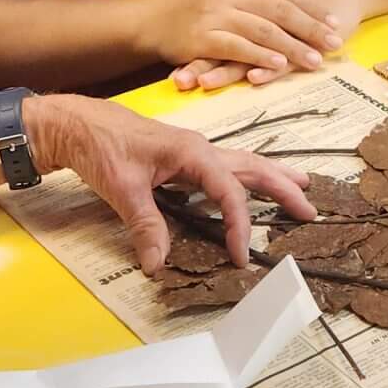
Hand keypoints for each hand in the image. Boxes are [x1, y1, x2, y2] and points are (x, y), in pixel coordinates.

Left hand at [18, 94, 316, 275]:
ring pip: (242, 163)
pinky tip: (248, 189)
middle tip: (309, 208)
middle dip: (282, 187)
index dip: (239, 225)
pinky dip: (244, 179)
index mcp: (192, 152)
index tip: (240, 256)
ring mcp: (192, 151)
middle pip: (252, 167)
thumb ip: (145, 226)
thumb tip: (159, 264)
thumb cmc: (101, 145)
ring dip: (271, 176)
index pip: (229, 191)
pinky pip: (224, 169)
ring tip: (298, 187)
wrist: (77, 122)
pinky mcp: (181, 157)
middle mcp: (200, 148)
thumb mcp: (122, 187)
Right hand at [146, 0, 343, 91]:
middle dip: (310, 27)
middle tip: (334, 42)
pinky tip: (279, 66)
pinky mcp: (202, 37)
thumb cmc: (197, 2)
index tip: (334, 20)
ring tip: (315, 60)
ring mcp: (214, 13)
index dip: (311, 5)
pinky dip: (260, 56)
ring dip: (292, 47)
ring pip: (262, 29)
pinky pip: (237, 48)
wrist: (152, 19)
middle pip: (278, 8)